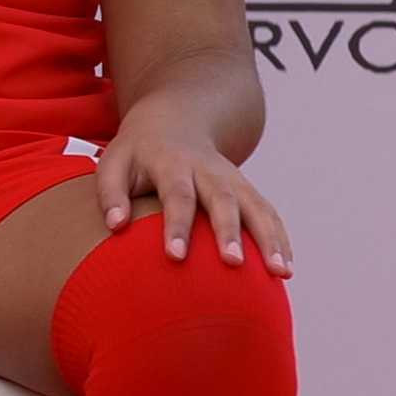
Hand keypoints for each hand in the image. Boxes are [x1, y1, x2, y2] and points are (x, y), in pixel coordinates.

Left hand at [99, 116, 291, 272]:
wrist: (174, 123)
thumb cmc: (137, 154)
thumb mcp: (114, 163)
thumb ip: (110, 193)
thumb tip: (114, 225)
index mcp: (172, 164)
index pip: (177, 194)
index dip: (176, 225)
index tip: (175, 256)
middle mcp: (208, 170)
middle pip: (223, 200)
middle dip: (230, 232)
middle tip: (233, 263)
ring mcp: (233, 179)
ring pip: (256, 206)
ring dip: (270, 239)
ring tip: (279, 273)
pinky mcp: (248, 190)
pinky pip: (269, 213)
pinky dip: (280, 239)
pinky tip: (285, 269)